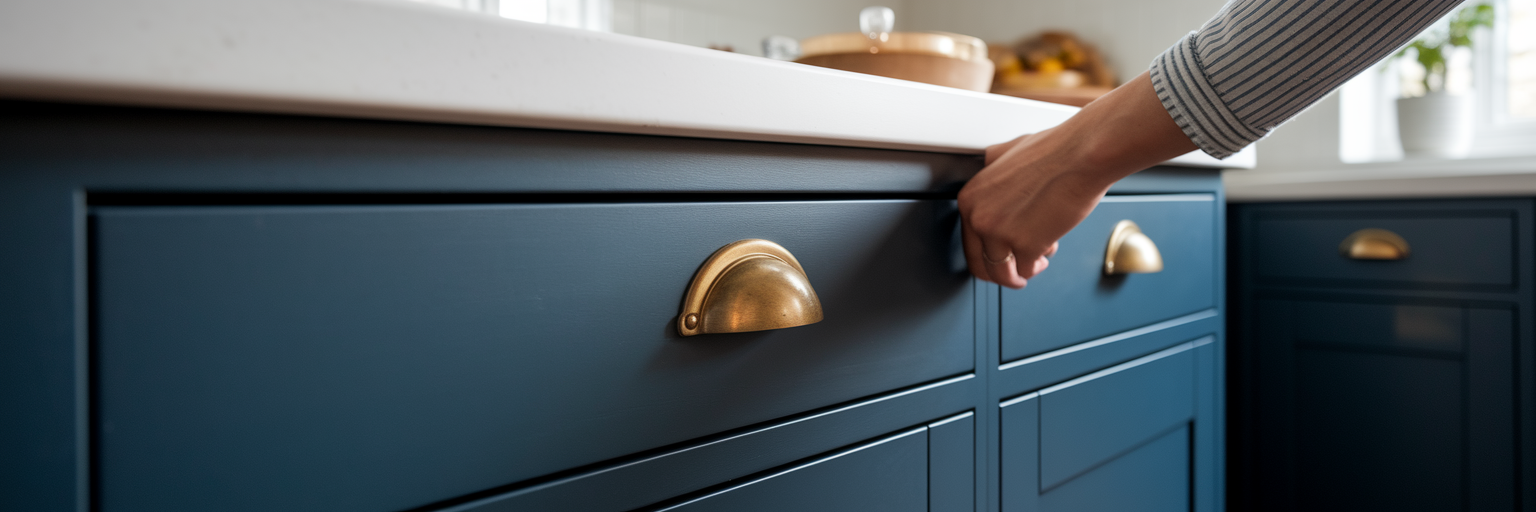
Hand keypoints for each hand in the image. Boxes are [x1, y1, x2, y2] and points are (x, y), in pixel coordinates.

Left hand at [958, 129, 1106, 288]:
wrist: (1084, 154)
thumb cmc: (1056, 150)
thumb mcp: (1007, 153)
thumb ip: (993, 167)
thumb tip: (992, 166)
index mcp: (970, 198)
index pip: (969, 242)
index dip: (987, 252)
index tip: (999, 255)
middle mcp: (979, 218)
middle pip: (980, 265)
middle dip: (1000, 272)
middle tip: (1015, 271)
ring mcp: (1000, 234)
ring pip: (1002, 275)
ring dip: (1020, 273)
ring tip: (1035, 262)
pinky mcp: (1026, 246)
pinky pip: (1027, 270)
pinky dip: (1039, 263)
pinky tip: (1048, 248)